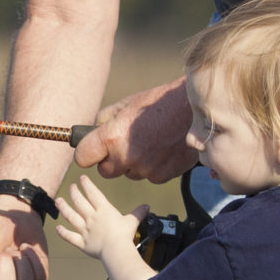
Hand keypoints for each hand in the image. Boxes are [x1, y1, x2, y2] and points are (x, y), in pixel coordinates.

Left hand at [54, 177, 146, 262]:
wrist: (116, 251)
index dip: (87, 184)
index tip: (82, 178)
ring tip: (58, 200)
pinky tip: (58, 228)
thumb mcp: (132, 222)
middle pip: (80, 202)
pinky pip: (70, 236)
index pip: (93, 193)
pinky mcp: (82, 242)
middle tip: (71, 187)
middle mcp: (92, 218)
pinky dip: (63, 232)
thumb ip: (138, 213)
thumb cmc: (124, 236)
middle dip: (74, 192)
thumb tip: (147, 206)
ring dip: (63, 208)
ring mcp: (85, 230)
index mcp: (104, 210)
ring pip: (71, 216)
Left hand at [73, 79, 198, 182]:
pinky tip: (163, 149)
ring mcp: (146, 169)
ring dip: (134, 163)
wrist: (196, 110)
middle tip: (124, 145)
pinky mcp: (163, 176)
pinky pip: (150, 176)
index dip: (86, 153)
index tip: (91, 151)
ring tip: (150, 142)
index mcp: (113, 137)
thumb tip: (93, 131)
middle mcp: (127, 157)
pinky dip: (153, 167)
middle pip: (105, 172)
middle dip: (111, 161)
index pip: (83, 157)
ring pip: (129, 174)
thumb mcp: (127, 104)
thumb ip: (106, 120)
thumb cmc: (161, 103)